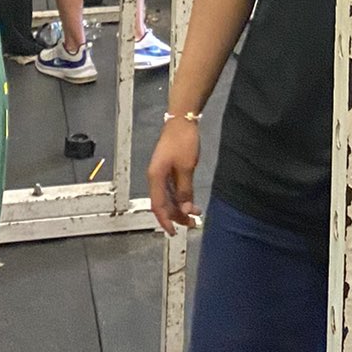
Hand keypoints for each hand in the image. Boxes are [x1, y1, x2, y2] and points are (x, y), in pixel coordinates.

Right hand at [148, 118, 202, 234]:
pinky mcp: (169, 169)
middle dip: (176, 216)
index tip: (174, 233)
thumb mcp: (186, 167)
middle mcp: (156, 177)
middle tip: (192, 224)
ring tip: (195, 214)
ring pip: (168, 197)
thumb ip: (184, 190)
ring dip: (180, 207)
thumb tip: (185, 209)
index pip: (158, 206)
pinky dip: (181, 197)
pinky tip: (191, 201)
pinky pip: (172, 189)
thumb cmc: (183, 141)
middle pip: (163, 203)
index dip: (166, 221)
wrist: (182, 119)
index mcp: (156, 177)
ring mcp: (162, 173)